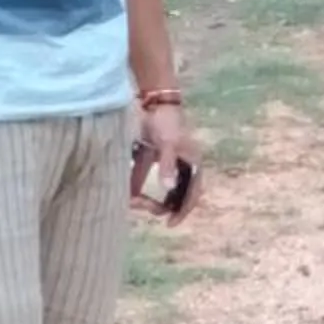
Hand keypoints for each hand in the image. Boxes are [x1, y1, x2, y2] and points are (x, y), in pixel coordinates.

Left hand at [133, 101, 201, 224]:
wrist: (154, 101)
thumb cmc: (166, 122)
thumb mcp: (168, 144)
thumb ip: (167, 166)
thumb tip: (168, 187)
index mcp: (192, 164)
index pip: (192, 194)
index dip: (183, 210)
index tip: (170, 223)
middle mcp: (182, 165)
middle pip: (178, 194)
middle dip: (166, 206)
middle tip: (152, 213)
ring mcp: (166, 161)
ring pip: (161, 187)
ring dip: (152, 197)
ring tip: (141, 205)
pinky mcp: (152, 156)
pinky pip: (145, 176)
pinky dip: (138, 185)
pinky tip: (130, 193)